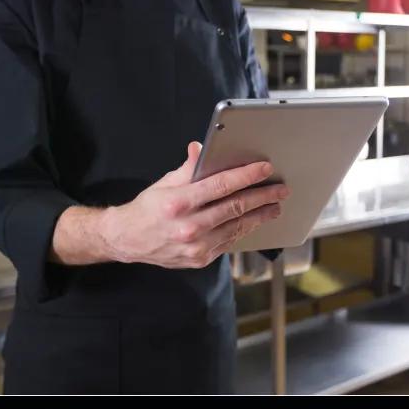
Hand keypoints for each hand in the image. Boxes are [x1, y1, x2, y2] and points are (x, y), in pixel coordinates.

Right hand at [101, 141, 288, 267]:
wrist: (128, 240)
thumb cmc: (146, 209)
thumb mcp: (164, 184)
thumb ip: (187, 169)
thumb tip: (201, 148)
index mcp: (178, 203)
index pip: (220, 186)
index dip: (246, 176)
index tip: (264, 169)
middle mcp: (188, 227)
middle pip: (235, 208)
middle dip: (262, 196)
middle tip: (280, 189)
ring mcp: (195, 247)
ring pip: (236, 227)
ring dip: (259, 215)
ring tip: (275, 206)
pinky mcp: (200, 259)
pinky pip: (228, 241)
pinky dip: (243, 229)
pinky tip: (254, 220)